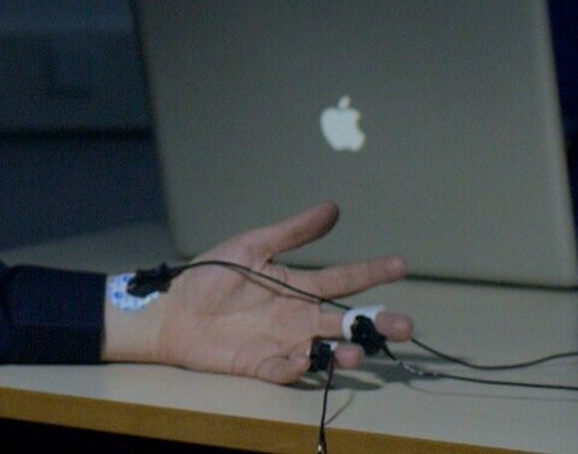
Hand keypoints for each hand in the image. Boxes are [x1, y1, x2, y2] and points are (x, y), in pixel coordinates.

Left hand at [103, 202, 410, 382]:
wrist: (173, 310)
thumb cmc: (210, 276)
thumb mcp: (251, 246)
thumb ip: (291, 232)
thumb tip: (332, 207)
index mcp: (299, 286)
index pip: (342, 279)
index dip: (371, 272)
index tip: (400, 264)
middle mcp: (298, 317)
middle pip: (345, 322)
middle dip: (376, 325)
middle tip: (404, 326)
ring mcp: (282, 343)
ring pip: (324, 351)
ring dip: (343, 353)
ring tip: (356, 352)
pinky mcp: (261, 364)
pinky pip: (284, 370)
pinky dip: (295, 368)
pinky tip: (301, 360)